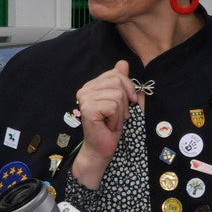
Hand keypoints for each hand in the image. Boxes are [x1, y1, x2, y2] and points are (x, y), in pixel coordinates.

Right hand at [73, 60, 136, 188]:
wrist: (102, 148)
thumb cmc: (111, 126)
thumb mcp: (121, 101)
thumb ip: (121, 81)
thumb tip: (123, 63)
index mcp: (91, 85)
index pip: (116, 73)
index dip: (127, 88)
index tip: (126, 103)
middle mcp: (85, 89)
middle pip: (117, 81)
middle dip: (124, 101)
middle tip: (118, 115)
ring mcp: (84, 98)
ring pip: (117, 94)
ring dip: (120, 112)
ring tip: (112, 121)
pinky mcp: (88, 109)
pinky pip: (113, 106)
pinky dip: (116, 118)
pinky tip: (108, 125)